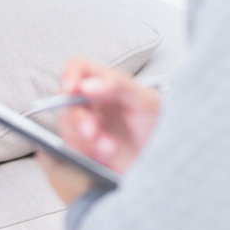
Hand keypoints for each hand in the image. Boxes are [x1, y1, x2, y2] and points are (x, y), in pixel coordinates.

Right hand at [41, 58, 161, 202]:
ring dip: (85, 139)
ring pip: (67, 127)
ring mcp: (86, 126)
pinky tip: (107, 156)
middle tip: (92, 131)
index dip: (70, 74)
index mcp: (106, 84)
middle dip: (78, 118)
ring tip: (108, 147)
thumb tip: (87, 84)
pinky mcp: (84, 149)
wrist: (163, 161)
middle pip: (66, 101)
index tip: (71, 89)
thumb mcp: (146, 101)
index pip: (79, 68)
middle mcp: (92, 103)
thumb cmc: (158, 126)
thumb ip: (118, 85)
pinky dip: (88, 153)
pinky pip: (73, 148)